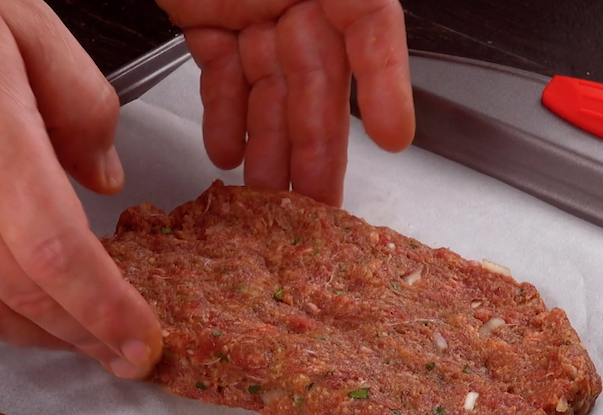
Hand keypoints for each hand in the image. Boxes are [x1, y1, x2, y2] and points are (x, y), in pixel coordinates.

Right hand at [0, 0, 162, 377]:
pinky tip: (28, 309)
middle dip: (89, 339)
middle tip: (130, 357)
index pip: (59, 253)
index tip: (142, 338)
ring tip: (87, 343)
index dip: (108, 308)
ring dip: (42, 338)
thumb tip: (105, 179)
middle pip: (26, 298)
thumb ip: (83, 102)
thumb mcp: (23, 22)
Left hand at [157, 0, 414, 205]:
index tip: (393, 136)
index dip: (385, 84)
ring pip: (270, 91)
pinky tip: (225, 153)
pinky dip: (224, 115)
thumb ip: (353, 7)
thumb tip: (377, 68)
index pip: (374, 30)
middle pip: (318, 82)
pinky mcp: (209, 20)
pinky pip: (224, 75)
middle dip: (318, 149)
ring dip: (269, 148)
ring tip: (266, 201)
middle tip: (318, 207)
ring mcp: (253, 7)